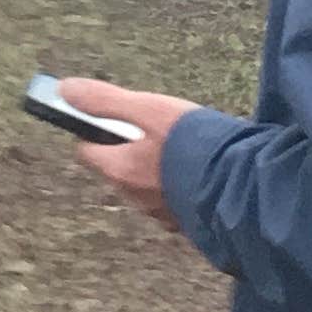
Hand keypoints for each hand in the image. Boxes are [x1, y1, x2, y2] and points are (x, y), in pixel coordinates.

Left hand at [40, 75, 206, 212]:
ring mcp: (161, 214)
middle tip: (157, 130)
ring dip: (156, 169)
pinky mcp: (188, 222)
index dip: (96, 131)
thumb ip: (106, 100)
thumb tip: (64, 89)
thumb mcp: (149, 110)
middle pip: (117, 169)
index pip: (87, 151)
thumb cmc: (195, 146)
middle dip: (129, 150)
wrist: (246, 186)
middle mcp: (134, 198)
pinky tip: (201, 171)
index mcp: (119, 171)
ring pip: (147, 186)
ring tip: (184, 150)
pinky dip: (180, 186)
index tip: (114, 119)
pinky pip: (174, 200)